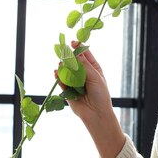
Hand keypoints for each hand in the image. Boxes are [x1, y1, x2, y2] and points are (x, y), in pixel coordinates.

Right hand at [56, 43, 125, 157]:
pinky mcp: (68, 91)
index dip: (78, 47)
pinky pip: (61, 81)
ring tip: (60, 64)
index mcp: (93, 68)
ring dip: (63, 66)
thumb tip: (76, 53)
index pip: (85, 54)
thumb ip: (84, 65)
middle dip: (68, 56)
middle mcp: (84, 74)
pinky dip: (58, 77)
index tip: (72, 42)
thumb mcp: (95, 77)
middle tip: (62, 51)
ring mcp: (75, 82)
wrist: (96, 114)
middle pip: (74, 61)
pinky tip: (56, 73)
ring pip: (66, 70)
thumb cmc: (100, 95)